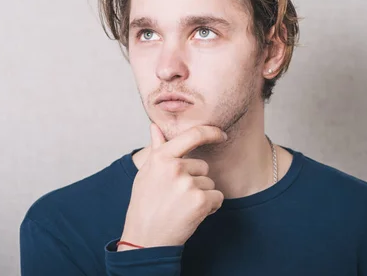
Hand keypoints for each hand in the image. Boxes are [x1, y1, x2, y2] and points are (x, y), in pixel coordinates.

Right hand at [119, 123, 225, 249]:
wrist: (145, 239)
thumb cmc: (144, 205)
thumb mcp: (146, 173)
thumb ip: (156, 148)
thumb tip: (155, 127)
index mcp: (162, 157)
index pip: (193, 134)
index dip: (212, 132)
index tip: (221, 134)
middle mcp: (175, 167)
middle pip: (203, 166)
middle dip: (196, 180)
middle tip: (177, 196)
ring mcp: (188, 184)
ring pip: (210, 183)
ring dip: (202, 195)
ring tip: (181, 206)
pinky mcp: (200, 201)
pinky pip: (217, 197)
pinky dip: (210, 207)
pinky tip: (192, 214)